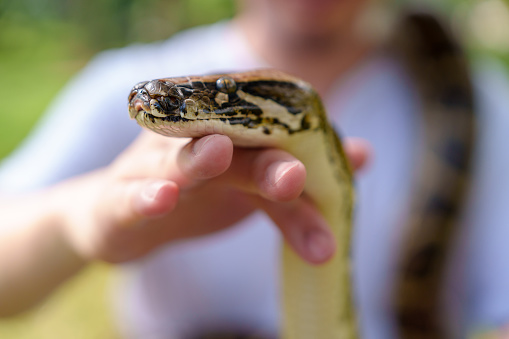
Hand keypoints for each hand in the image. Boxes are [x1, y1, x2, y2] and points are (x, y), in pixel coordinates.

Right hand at [60, 131, 369, 263]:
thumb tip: (364, 153)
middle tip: (295, 176)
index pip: (270, 137)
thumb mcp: (252, 189)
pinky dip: (145, 194)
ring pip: (175, 158)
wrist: (125, 216)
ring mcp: (150, 164)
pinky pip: (129, 195)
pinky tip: (161, 195)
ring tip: (219, 153)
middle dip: (264, 160)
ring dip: (197, 157)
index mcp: (224, 129)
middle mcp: (189, 137)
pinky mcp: (118, 198)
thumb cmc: (198, 195)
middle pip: (229, 141)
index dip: (308, 154)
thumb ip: (300, 177)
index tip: (352, 167)